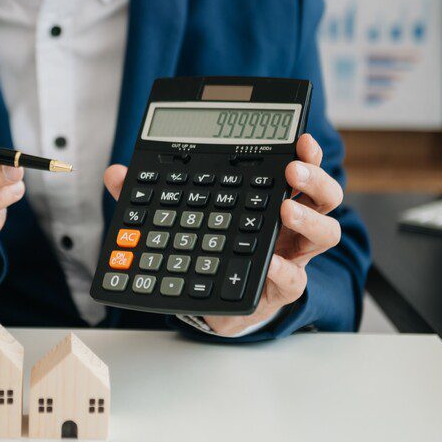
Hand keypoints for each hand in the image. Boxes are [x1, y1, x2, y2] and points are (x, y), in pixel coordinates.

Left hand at [104, 133, 342, 336]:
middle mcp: (290, 224)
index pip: (299, 166)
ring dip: (310, 218)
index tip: (300, 137)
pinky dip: (284, 270)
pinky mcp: (281, 286)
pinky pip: (294, 279)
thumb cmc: (209, 249)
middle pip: (324, 194)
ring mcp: (291, 255)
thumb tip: (115, 174)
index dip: (306, 150)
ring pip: (325, 233)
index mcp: (268, 198)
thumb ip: (148, 195)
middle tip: (292, 168)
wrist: (217, 304)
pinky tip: (271, 264)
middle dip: (315, 177)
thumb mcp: (179, 216)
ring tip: (286, 209)